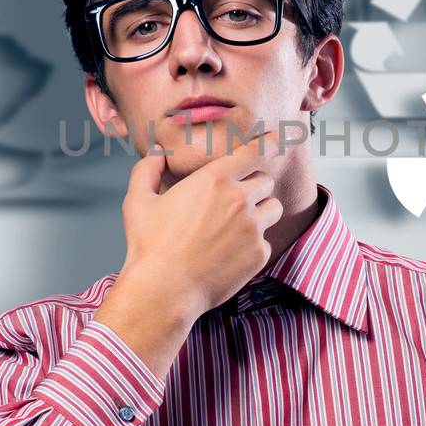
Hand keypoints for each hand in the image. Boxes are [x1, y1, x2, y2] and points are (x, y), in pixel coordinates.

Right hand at [118, 126, 286, 318]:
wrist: (164, 292)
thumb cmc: (148, 246)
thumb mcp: (138, 201)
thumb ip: (148, 169)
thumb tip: (158, 154)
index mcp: (213, 180)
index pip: (253, 151)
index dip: (271, 140)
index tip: (287, 133)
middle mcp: (238, 199)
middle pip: (265, 181)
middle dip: (252, 187)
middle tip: (232, 202)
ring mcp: (252, 228)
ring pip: (273, 208)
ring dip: (261, 212)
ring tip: (237, 226)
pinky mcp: (259, 254)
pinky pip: (266, 240)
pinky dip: (253, 244)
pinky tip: (229, 254)